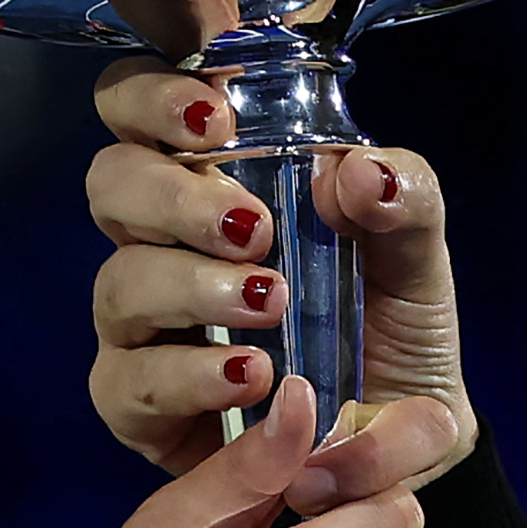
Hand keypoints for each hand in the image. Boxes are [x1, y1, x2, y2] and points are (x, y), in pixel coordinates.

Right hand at [82, 63, 473, 477]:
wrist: (404, 430)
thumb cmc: (388, 317)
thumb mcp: (415, 248)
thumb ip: (404, 195)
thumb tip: (358, 172)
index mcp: (211, 178)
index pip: (137, 107)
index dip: (152, 97)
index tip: (214, 119)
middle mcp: (161, 241)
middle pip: (111, 184)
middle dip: (174, 197)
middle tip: (253, 228)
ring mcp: (142, 324)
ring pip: (119, 283)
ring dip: (193, 288)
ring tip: (271, 304)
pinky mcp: (139, 404)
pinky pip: (129, 382)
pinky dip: (188, 375)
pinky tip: (249, 375)